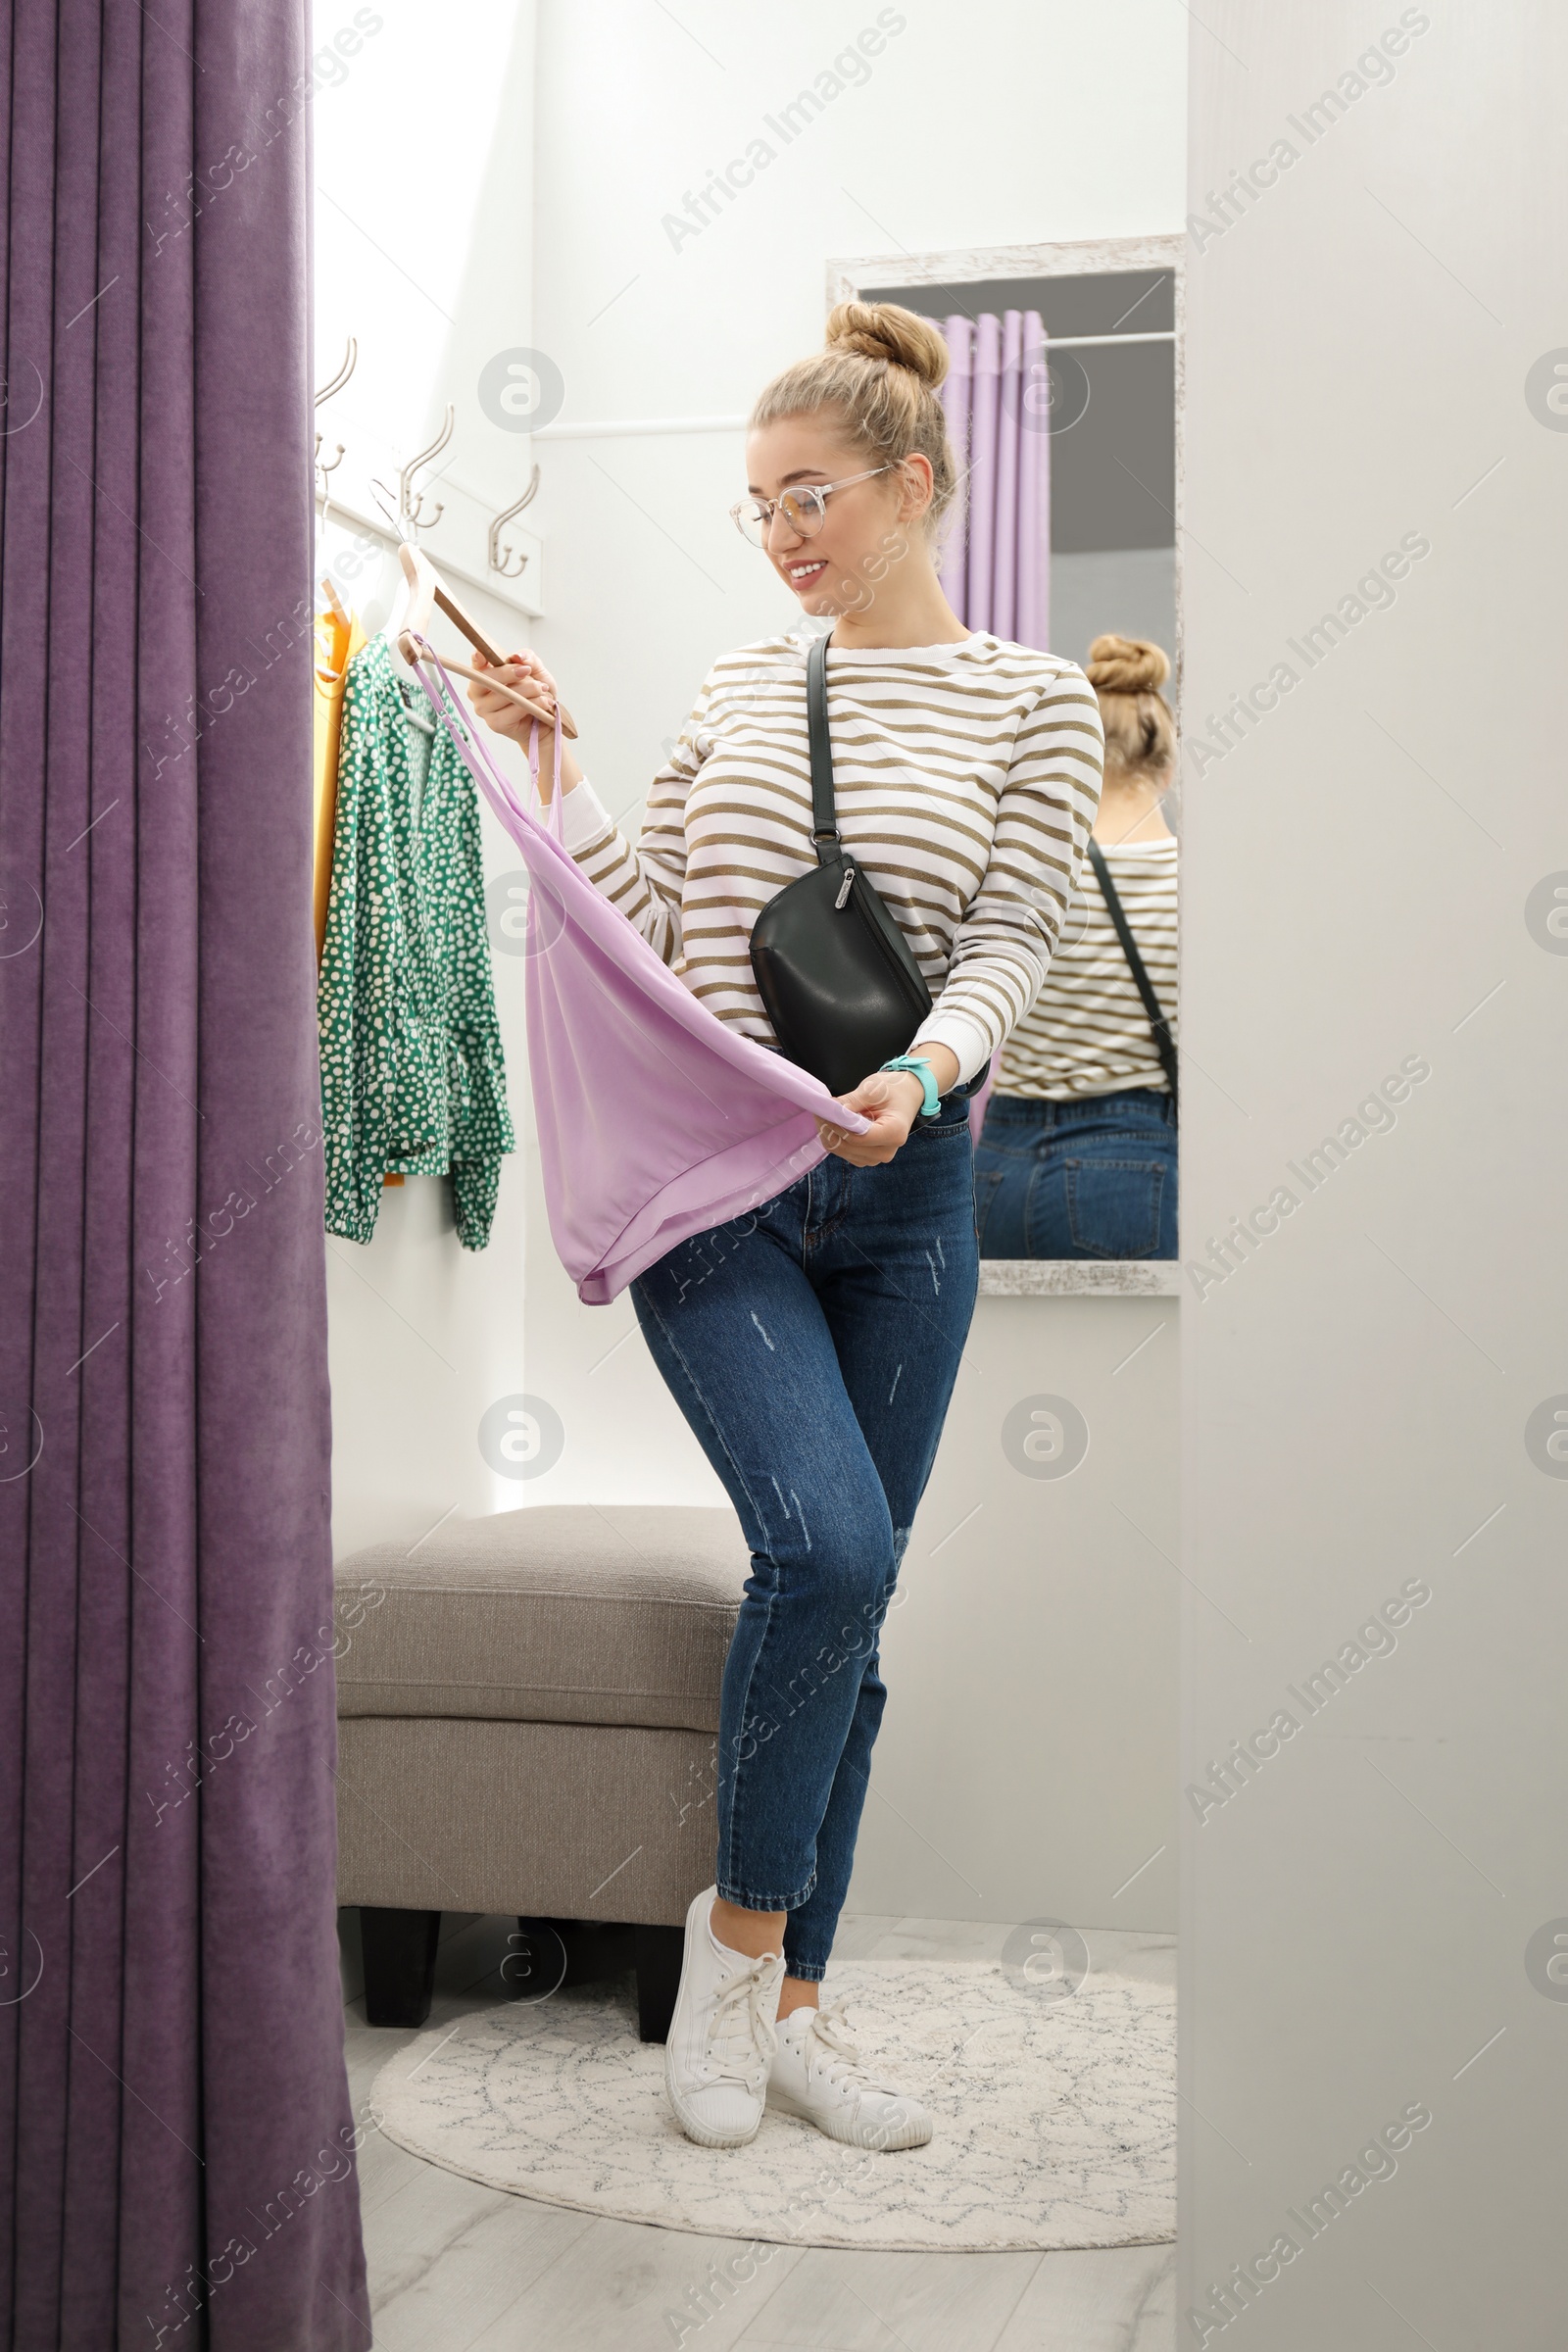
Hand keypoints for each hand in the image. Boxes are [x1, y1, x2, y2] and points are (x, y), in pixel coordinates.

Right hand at [466, 651, 582, 796]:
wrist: (550, 725)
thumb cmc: (540, 696)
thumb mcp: (539, 673)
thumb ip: (529, 660)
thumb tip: (519, 657)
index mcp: (485, 674)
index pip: (474, 662)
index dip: (478, 657)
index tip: (485, 654)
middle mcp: (478, 693)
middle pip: (488, 678)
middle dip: (514, 675)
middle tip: (532, 676)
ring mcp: (483, 711)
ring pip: (500, 694)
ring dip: (527, 692)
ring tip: (544, 695)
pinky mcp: (494, 726)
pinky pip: (508, 712)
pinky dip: (528, 707)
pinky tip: (541, 707)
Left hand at [816, 1041, 959, 1164]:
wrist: (907, 1095)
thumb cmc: (895, 1090)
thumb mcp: (874, 1089)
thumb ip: (852, 1102)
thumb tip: (830, 1110)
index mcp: (894, 1133)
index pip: (857, 1137)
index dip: (837, 1125)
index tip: (823, 1111)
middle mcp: (886, 1151)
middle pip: (848, 1146)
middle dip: (830, 1128)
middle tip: (819, 1110)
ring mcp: (877, 1157)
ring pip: (842, 1151)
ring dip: (830, 1134)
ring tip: (825, 1115)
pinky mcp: (867, 1157)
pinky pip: (844, 1152)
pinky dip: (835, 1138)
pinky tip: (834, 1124)